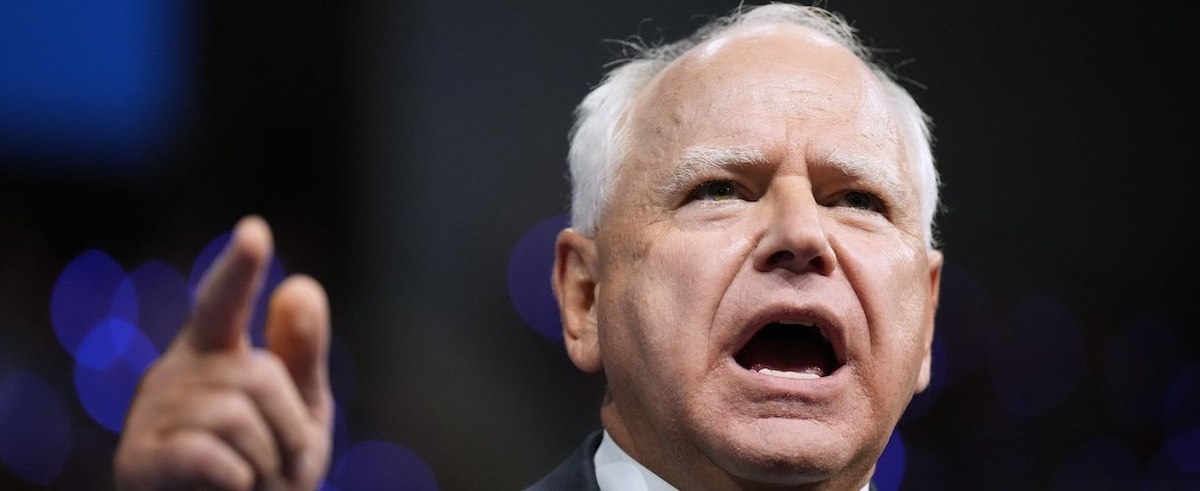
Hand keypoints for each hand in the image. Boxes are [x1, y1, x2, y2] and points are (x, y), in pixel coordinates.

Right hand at [114, 216, 332, 489]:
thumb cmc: (266, 473)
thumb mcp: (298, 414)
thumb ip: (300, 355)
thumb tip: (300, 283)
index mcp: (215, 353)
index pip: (224, 301)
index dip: (239, 269)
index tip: (255, 231)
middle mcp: (175, 372)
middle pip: (260, 376)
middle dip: (290, 429)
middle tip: (281, 468)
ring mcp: (150, 415)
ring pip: (239, 418)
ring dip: (267, 463)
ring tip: (253, 483)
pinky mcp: (137, 461)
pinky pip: (214, 457)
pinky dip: (239, 481)